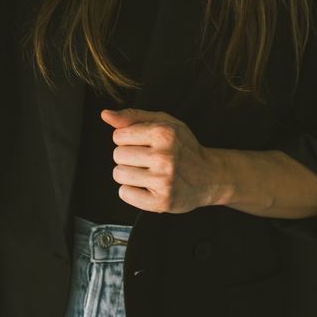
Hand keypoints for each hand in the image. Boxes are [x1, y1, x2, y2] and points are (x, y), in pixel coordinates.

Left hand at [101, 108, 219, 213]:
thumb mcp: (164, 123)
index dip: (128, 140)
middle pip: (117, 155)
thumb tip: (106, 115)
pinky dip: (132, 191)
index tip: (143, 144)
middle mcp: (164, 156)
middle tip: (146, 160)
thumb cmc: (185, 147)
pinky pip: (125, 194)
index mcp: (164, 133)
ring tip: (146, 173)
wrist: (211, 176)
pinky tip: (146, 186)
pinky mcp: (162, 201)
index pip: (118, 136)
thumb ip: (133, 117)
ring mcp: (163, 180)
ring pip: (119, 174)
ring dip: (128, 174)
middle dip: (128, 157)